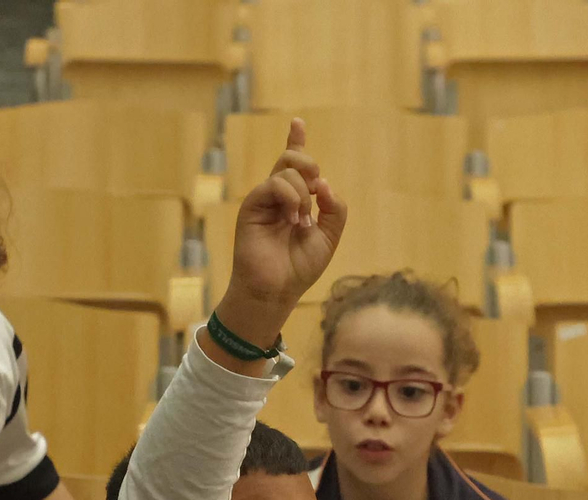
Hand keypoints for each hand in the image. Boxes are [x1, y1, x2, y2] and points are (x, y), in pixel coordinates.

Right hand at [226, 117, 346, 315]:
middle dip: (309, 164)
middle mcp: (278, 196)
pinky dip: (291, 198)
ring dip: (303, 195)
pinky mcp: (252, 205)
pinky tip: (293, 220)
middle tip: (317, 192)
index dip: (296, 141)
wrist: (276, 290)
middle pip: (292, 158)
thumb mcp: (329, 237)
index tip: (297, 122)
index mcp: (295, 200)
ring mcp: (264, 199)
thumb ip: (335, 209)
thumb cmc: (299, 268)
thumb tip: (326, 185)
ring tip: (301, 222)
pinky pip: (275, 183)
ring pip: (287, 170)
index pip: (295, 165)